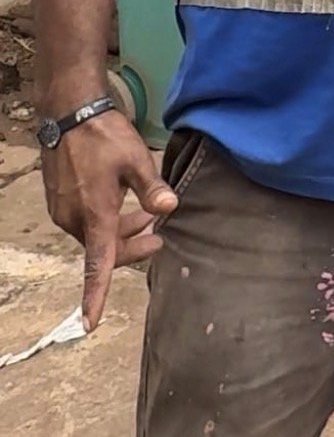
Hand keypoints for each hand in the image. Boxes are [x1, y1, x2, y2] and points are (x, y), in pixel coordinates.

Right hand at [41, 109, 177, 330]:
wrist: (69, 113)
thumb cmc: (104, 135)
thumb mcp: (136, 159)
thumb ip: (152, 187)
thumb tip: (170, 208)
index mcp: (93, 214)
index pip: (96, 264)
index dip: (96, 294)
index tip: (91, 323)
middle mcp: (73, 218)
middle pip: (103, 250)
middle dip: (131, 247)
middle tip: (160, 235)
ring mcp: (63, 210)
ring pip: (96, 234)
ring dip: (121, 231)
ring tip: (148, 214)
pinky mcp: (59, 200)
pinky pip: (85, 221)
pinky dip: (107, 220)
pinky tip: (125, 202)